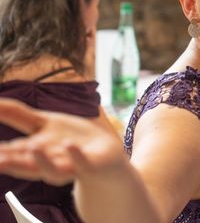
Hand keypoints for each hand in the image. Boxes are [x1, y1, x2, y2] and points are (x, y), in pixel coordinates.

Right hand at [0, 98, 126, 185]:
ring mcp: (68, 165)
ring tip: (33, 147)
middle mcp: (47, 161)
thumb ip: (15, 114)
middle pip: (28, 164)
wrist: (105, 157)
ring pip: (51, 168)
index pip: (11, 152)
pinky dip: (75, 155)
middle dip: (12, 163)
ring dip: (42, 160)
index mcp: (34, 151)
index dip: (0, 153)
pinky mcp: (89, 165)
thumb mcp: (42, 122)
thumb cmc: (69, 139)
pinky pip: (82, 162)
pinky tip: (69, 144)